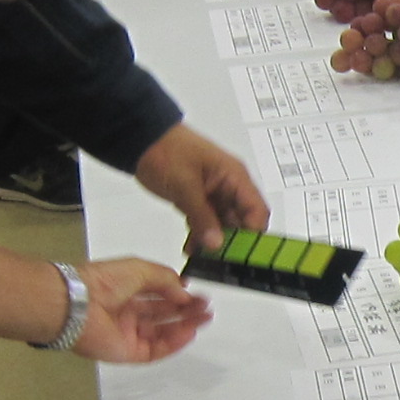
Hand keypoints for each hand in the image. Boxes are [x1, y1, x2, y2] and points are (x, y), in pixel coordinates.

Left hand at [72, 258, 210, 363]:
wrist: (78, 305)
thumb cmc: (103, 282)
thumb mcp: (139, 269)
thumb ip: (166, 279)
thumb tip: (184, 291)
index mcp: (126, 290)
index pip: (158, 294)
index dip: (179, 293)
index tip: (197, 293)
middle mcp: (127, 312)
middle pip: (163, 314)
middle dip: (186, 309)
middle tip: (206, 307)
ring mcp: (128, 334)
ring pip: (162, 333)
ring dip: (184, 326)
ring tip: (204, 319)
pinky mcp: (128, 353)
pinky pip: (155, 350)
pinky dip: (174, 343)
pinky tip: (189, 333)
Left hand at [131, 124, 267, 249]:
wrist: (142, 140)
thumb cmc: (166, 150)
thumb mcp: (185, 185)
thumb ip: (202, 216)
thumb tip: (217, 243)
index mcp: (234, 177)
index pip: (257, 210)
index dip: (253, 234)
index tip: (242, 254)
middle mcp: (229, 187)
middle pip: (243, 222)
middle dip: (234, 243)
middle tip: (220, 260)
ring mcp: (215, 195)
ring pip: (224, 226)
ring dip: (215, 242)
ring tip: (202, 257)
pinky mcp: (200, 201)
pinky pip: (207, 224)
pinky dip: (201, 237)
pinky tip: (192, 248)